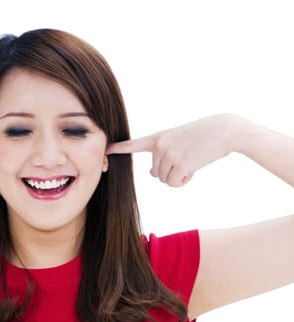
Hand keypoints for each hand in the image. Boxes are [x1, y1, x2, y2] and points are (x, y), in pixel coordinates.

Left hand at [106, 114, 238, 186]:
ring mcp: (169, 153)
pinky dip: (184, 181)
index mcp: (158, 137)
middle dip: (170, 172)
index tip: (106, 150)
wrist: (224, 130)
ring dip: (178, 177)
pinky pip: (174, 183)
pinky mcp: (180, 163)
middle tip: (187, 160)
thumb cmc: (202, 137)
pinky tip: (194, 169)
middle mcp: (160, 145)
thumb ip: (162, 154)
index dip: (119, 148)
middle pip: (155, 174)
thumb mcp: (178, 140)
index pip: (133, 144)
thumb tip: (152, 174)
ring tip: (192, 161)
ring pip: (164, 180)